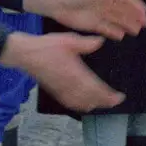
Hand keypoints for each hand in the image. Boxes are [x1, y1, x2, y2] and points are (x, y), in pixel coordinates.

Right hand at [0, 32, 123, 111]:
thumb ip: (86, 43)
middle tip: (115, 101)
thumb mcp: (69, 40)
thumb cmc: (46, 47)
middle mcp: (69, 86)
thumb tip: (101, 42)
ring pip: (81, 104)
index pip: (97, 90)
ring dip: (93, 105)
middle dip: (104, 102)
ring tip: (102, 103)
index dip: (109, 96)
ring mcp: (61, 90)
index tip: (120, 97)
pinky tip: (83, 104)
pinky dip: (79, 106)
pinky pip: (70, 103)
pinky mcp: (54, 91)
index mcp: (75, 73)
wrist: (25, 54)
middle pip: (91, 100)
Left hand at [22, 0, 145, 38]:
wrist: (59, 3)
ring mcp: (99, 15)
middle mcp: (105, 4)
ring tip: (136, 31)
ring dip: (127, 25)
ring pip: (117, 21)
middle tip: (145, 23)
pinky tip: (121, 36)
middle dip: (134, 17)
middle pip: (123, 11)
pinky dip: (113, 32)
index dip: (135, 5)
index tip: (144, 11)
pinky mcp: (92, 24)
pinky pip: (106, 29)